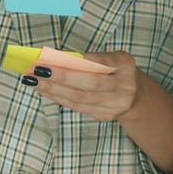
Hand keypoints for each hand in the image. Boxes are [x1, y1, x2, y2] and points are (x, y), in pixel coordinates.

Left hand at [25, 50, 172, 173]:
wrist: (137, 96)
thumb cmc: (117, 70)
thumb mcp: (111, 59)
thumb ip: (91, 59)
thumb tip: (57, 58)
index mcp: (125, 65)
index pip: (100, 63)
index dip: (76, 63)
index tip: (54, 57)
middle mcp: (124, 86)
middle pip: (88, 84)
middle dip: (60, 77)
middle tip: (37, 70)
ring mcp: (116, 105)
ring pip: (80, 99)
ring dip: (54, 90)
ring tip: (34, 81)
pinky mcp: (105, 116)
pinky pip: (79, 107)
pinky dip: (60, 98)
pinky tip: (45, 91)